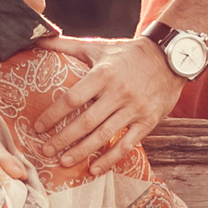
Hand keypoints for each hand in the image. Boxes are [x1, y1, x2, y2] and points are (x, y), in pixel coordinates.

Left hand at [30, 35, 181, 175]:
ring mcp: (135, 108)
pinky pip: (127, 144)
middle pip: (85, 121)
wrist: (169, 58)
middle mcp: (118, 92)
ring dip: (82, 151)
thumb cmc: (128, 54)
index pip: (73, 98)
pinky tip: (94, 169)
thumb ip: (68, 45)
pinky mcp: (148, 121)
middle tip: (45, 151)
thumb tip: (38, 38)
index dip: (53, 114)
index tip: (38, 127)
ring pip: (104, 135)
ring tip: (63, 161)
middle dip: (63, 138)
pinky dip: (110, 159)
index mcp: (104, 73)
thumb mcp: (99, 46)